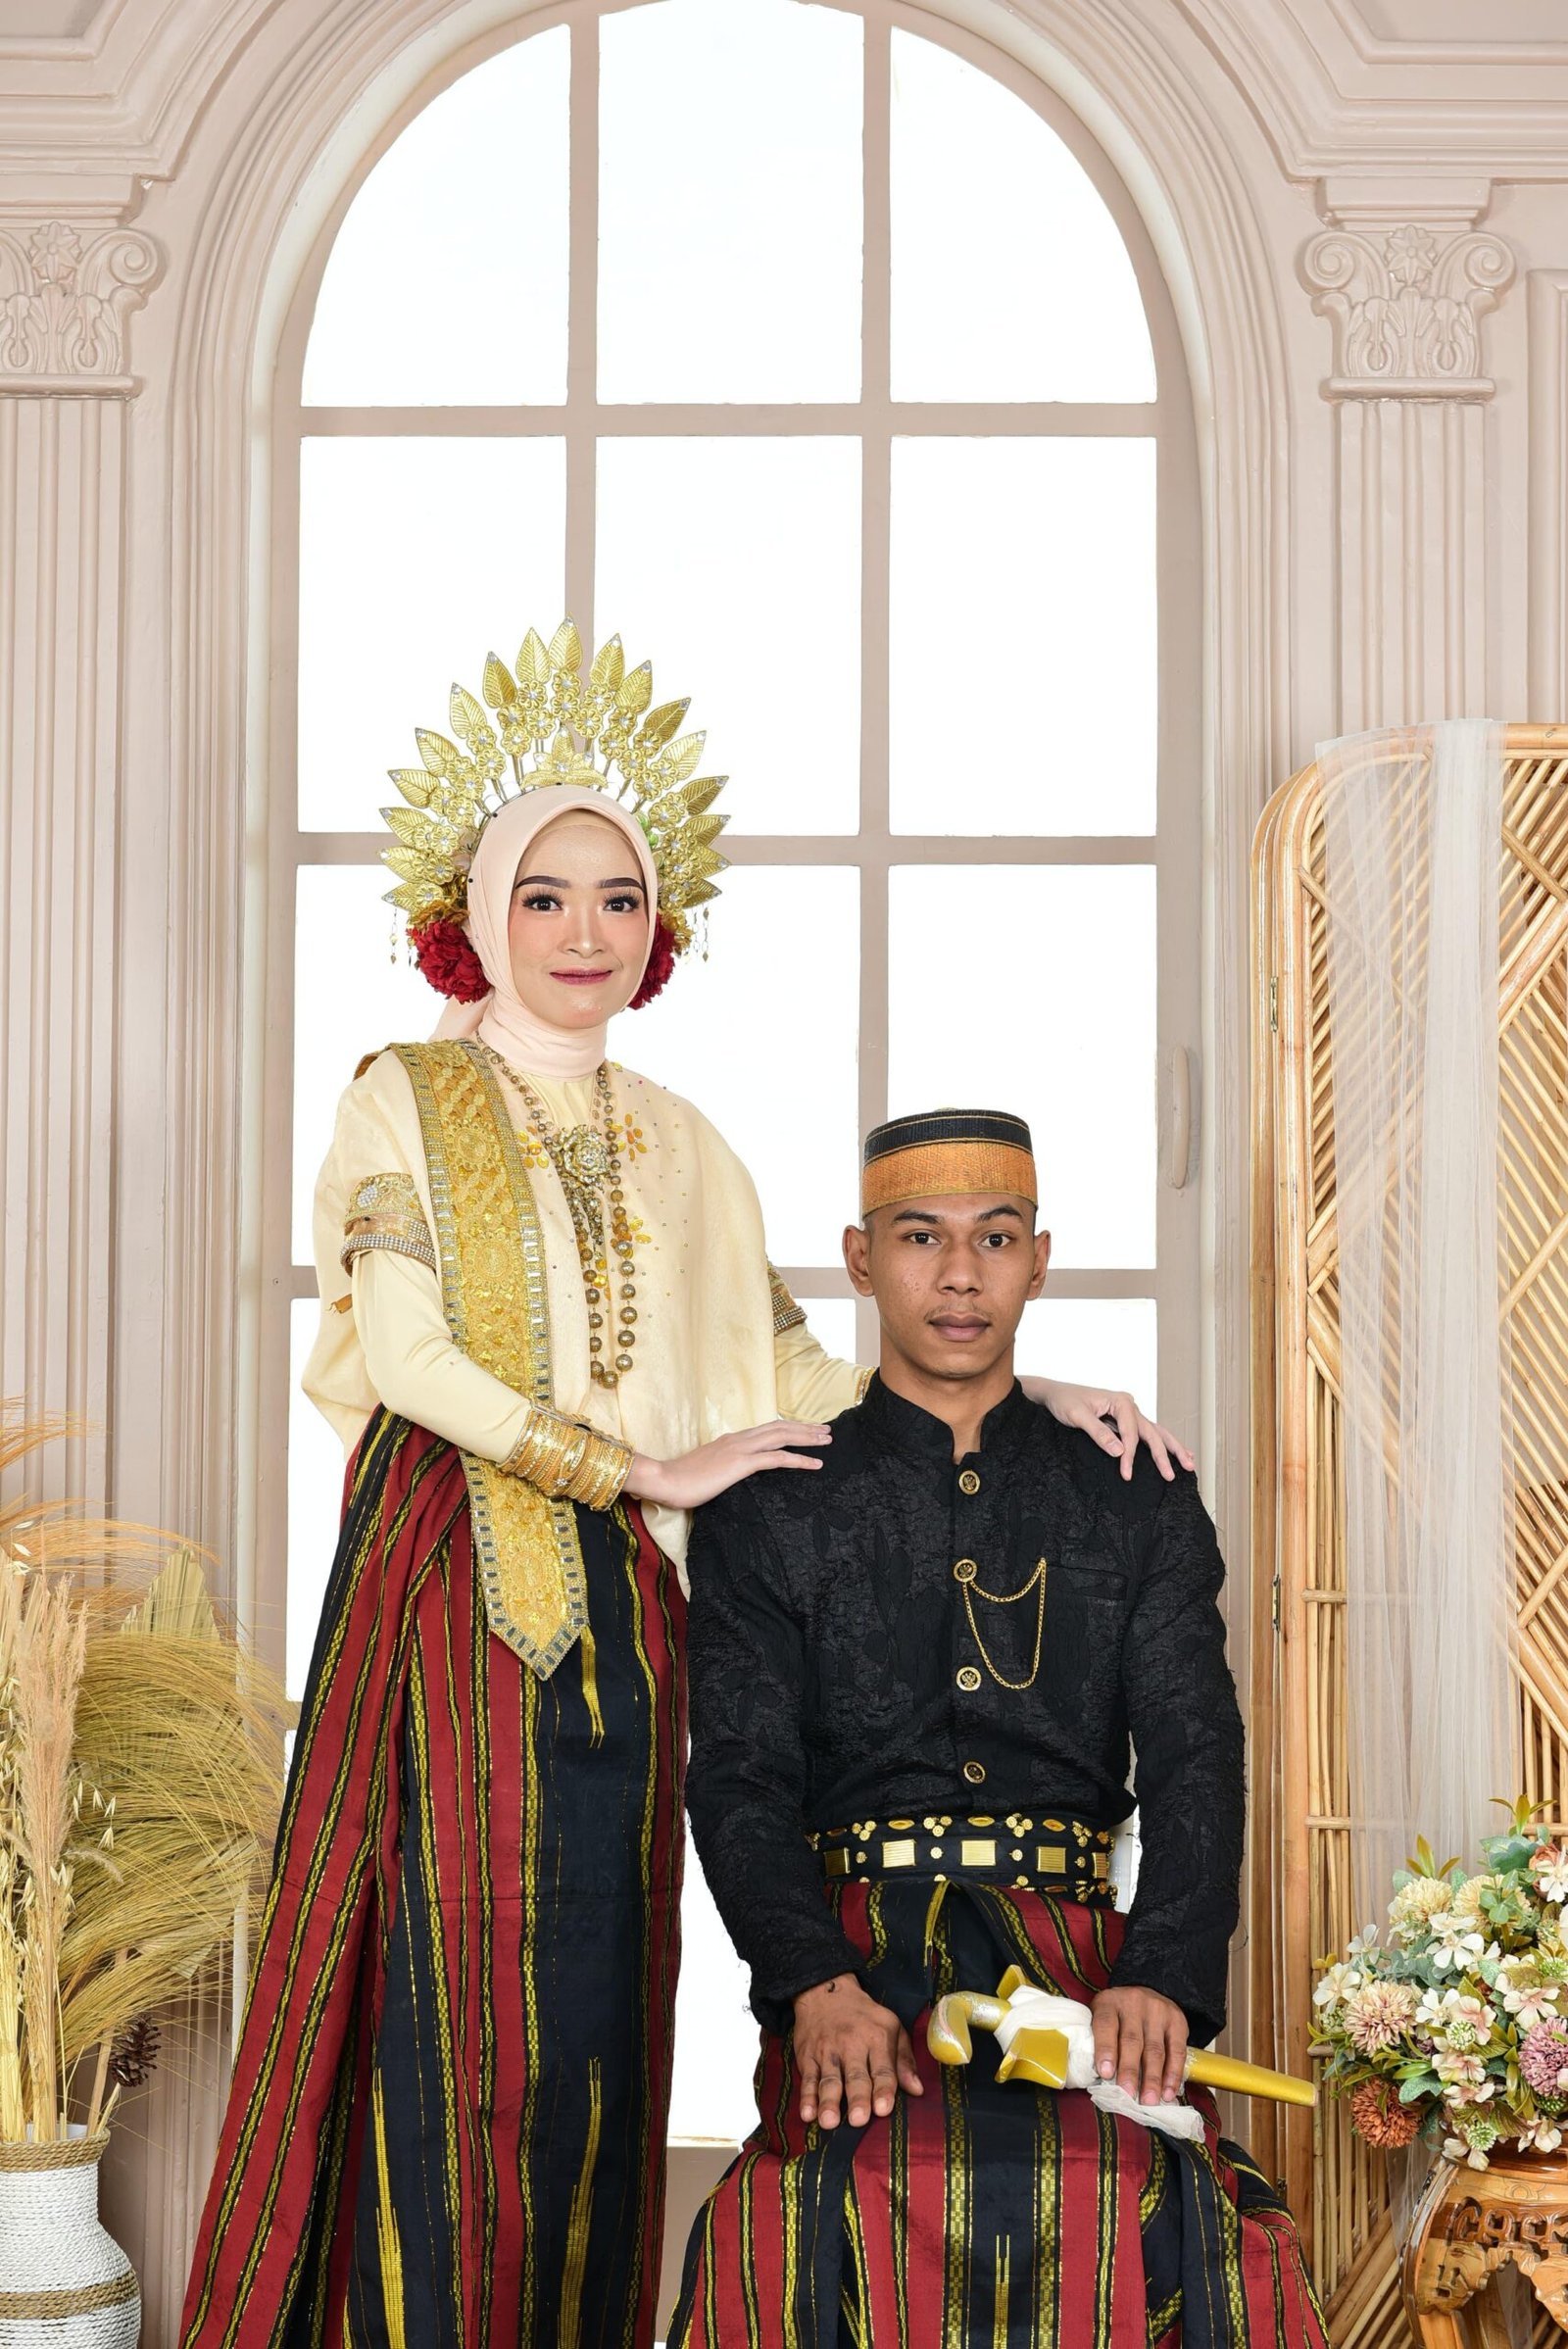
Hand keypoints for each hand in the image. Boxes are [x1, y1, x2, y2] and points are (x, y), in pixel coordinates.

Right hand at [625, 1420, 830, 1510]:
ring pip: (782, 1437)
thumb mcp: (708, 1470)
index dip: (789, 1427)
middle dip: (805, 1428)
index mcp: (732, 1439)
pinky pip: (777, 1459)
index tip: (806, 1429)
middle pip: (779, 1427)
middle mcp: (739, 1438)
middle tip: (826, 1430)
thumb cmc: (681, 1480)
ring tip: (826, 1441)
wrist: (664, 1480)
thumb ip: (723, 1467)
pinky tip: (815, 1463)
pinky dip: (800, 1460)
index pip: (767, 1429)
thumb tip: (732, 1473)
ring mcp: (740, 1449)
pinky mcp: (741, 1463)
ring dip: (807, 1438)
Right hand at [792, 1974, 923, 2128]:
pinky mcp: (807, 2056)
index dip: (883, 2089)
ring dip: (829, 2101)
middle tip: (858, 2119)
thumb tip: (918, 2090)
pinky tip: (807, 2114)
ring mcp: (827, 2052)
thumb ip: (904, 2060)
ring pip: (829, 2080)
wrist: (826, 1993)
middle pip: (855, 2076)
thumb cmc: (864, 2017)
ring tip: (830, 2122)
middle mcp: (851, 2045)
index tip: (883, 2109)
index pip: (883, 2068)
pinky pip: (807, 2079)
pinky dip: (806, 2097)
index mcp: (876, 2038)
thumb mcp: (891, 2027)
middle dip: (857, 2098)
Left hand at [1022, 1378, 1194, 1482]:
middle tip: (1172, 1475)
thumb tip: (1120, 1452)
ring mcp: (1130, 1413)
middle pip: (1152, 1432)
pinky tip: (1178, 1451)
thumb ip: (1098, 1433)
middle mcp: (1129, 1405)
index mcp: (1121, 1401)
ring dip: (1172, 1448)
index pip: (1132, 1433)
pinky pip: (1147, 1434)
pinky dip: (1163, 1443)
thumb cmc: (1064, 1401)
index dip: (1131, 1455)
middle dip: (1164, 1454)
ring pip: (1156, 1432)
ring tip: (1190, 1463)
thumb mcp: (1077, 1416)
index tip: (1127, 1473)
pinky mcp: (1125, 1421)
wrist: (1055, 1394)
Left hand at [1090, 1986, 1188, 2104]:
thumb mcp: (1103, 2016)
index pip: (1105, 2024)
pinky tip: (1168, 2092)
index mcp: (1109, 2003)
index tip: (1106, 2074)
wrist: (1148, 1993)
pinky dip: (1173, 2074)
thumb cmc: (1119, 2015)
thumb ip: (1099, 2041)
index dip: (1105, 2049)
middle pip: (1131, 2040)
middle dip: (1130, 2070)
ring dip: (1152, 2079)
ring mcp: (1157, 2011)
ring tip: (1149, 2100)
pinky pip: (1177, 2051)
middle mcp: (1133, 2003)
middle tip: (1128, 2094)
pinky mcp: (1177, 2021)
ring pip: (1155, 2049)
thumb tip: (1099, 2080)